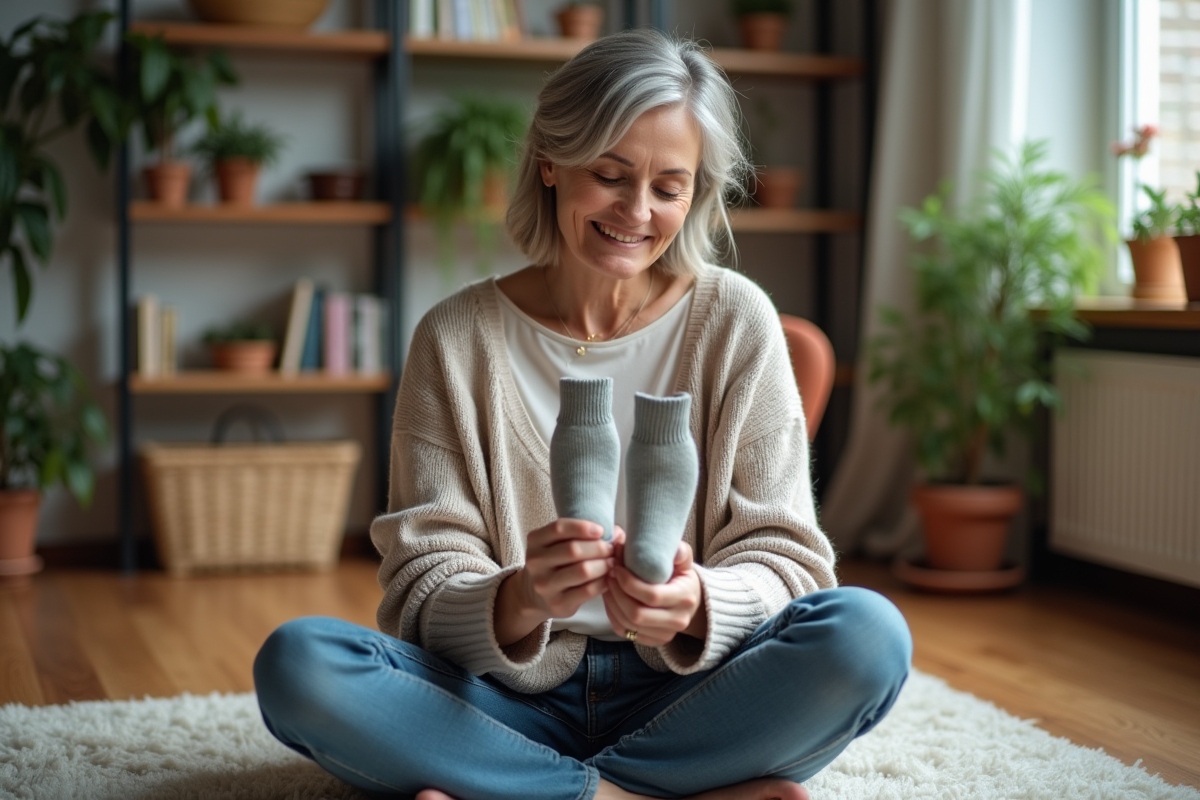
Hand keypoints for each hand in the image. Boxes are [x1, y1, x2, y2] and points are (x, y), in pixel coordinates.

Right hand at [495, 518, 614, 645]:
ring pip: (583, 571)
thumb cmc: (557, 561)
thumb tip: (617, 534)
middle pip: (573, 550)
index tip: (601, 530)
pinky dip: (603, 582)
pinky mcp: (557, 603)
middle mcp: (536, 562)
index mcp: (535, 540)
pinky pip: (588, 590)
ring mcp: (545, 584)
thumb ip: (583, 533)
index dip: (583, 527)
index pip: (559, 528)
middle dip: (599, 548)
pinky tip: (608, 578)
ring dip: (604, 565)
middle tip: (612, 549)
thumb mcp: (559, 542)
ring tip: (612, 563)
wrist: (536, 594)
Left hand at [603, 540, 705, 647]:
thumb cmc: (682, 577)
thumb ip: (681, 552)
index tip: (618, 568)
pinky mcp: (653, 641)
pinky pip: (624, 631)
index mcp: (685, 598)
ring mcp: (665, 634)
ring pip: (628, 624)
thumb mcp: (684, 562)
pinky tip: (611, 598)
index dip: (629, 583)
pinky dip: (612, 614)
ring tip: (608, 584)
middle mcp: (677, 621)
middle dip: (617, 593)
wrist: (690, 602)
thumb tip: (674, 550)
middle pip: (637, 614)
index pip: (652, 596)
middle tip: (609, 574)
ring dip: (612, 603)